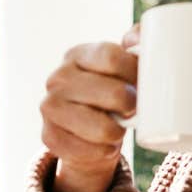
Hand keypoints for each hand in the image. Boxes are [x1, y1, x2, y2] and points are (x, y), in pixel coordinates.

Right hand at [41, 29, 138, 191]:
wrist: (87, 131)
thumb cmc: (112, 93)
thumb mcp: (123, 66)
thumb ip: (137, 43)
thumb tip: (136, 38)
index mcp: (77, 54)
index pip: (111, 56)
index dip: (134, 72)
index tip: (143, 83)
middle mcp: (57, 78)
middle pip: (113, 93)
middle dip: (131, 105)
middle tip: (132, 109)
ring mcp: (49, 107)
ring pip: (102, 128)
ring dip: (117, 132)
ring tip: (117, 128)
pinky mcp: (48, 137)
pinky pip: (88, 151)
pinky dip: (103, 152)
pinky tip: (103, 145)